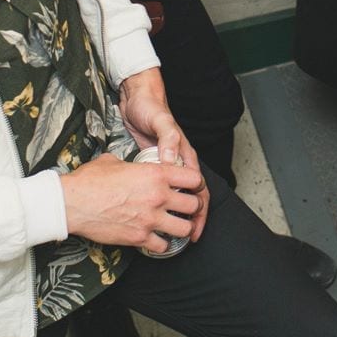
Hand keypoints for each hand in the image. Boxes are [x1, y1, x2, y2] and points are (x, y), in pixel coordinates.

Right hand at [58, 152, 205, 251]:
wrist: (71, 202)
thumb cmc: (89, 180)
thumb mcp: (114, 161)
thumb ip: (131, 165)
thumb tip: (130, 166)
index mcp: (155, 174)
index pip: (194, 178)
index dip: (195, 183)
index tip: (191, 187)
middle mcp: (158, 196)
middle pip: (194, 205)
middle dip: (192, 207)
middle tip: (184, 208)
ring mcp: (150, 219)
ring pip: (184, 228)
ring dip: (181, 227)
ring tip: (174, 225)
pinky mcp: (139, 237)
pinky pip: (163, 246)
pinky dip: (161, 244)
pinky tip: (156, 239)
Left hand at [117, 70, 208, 240]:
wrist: (137, 98)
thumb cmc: (151, 108)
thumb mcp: (161, 121)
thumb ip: (169, 139)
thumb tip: (172, 161)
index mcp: (184, 155)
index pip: (198, 189)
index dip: (199, 211)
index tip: (194, 228)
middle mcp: (177, 163)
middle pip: (191, 197)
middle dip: (191, 219)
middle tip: (185, 238)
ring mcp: (164, 165)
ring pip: (176, 195)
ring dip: (175, 213)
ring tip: (171, 231)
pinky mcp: (151, 166)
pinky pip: (160, 189)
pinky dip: (159, 202)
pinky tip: (152, 213)